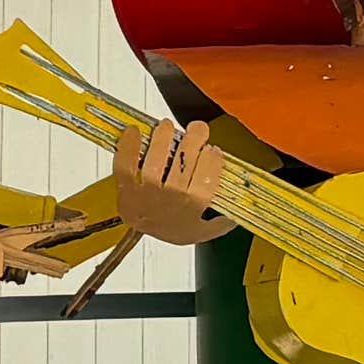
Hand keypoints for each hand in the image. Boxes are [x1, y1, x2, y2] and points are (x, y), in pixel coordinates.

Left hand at [110, 116, 221, 247]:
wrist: (137, 237)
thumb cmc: (170, 228)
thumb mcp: (201, 231)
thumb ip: (220, 223)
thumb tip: (238, 212)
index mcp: (193, 206)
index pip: (208, 178)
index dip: (212, 159)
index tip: (213, 149)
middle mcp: (171, 198)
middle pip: (184, 163)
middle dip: (193, 140)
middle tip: (197, 128)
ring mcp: (146, 193)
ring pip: (156, 161)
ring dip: (162, 139)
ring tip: (167, 126)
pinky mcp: (125, 187)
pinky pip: (125, 165)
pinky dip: (127, 147)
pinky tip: (133, 131)